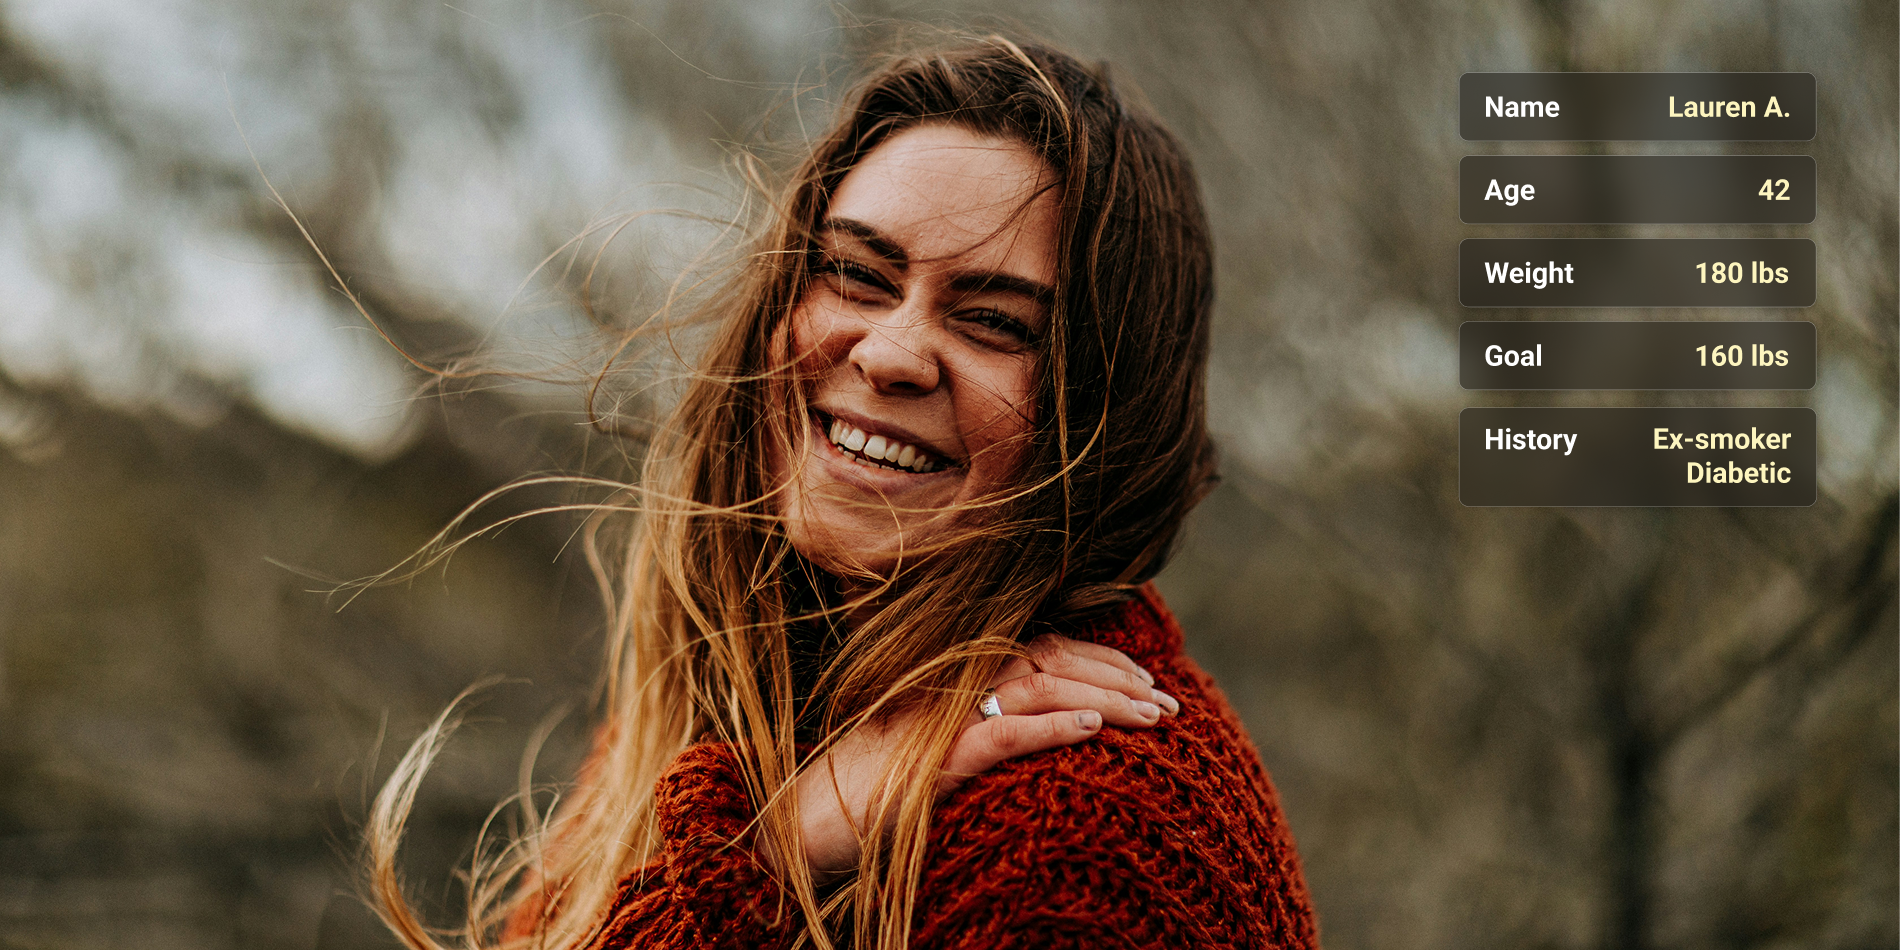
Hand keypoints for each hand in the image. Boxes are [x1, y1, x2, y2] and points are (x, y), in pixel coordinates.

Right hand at [792, 634, 1180, 877]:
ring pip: (1034, 687)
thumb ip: (989, 728)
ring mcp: (937, 717)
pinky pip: (998, 734)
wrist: (800, 823)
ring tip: (1150, 717)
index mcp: (954, 676)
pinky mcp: (927, 759)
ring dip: (1100, 699)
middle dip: (1117, 679)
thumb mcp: (939, 751)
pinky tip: (1089, 731)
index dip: (1101, 659)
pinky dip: (1047, 727)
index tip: (1150, 682)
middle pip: (1050, 660)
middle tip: (1171, 705)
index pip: (1043, 648)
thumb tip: (1058, 726)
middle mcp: (948, 683)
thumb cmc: (871, 793)